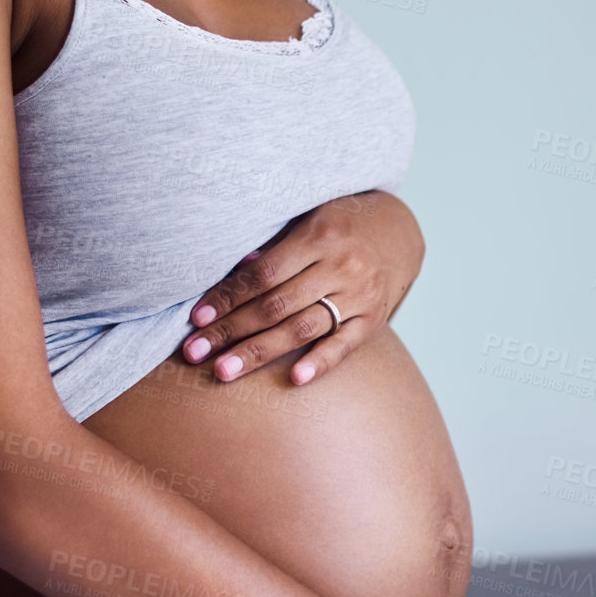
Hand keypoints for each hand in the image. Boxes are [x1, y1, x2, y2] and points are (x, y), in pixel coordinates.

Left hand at [180, 191, 424, 384]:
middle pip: (276, 306)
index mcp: (319, 236)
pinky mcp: (374, 318)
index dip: (228, 297)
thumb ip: (275, 245)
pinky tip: (295, 379)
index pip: (263, 274)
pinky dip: (320, 362)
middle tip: (194, 353)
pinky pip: (345, 344)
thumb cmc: (341, 222)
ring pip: (302, 329)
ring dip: (260, 352)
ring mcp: (360, 295)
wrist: (401, 230)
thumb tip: (235, 272)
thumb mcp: (309, 217)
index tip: (197, 318)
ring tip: (224, 371)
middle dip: (231, 331)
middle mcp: (341, 267)